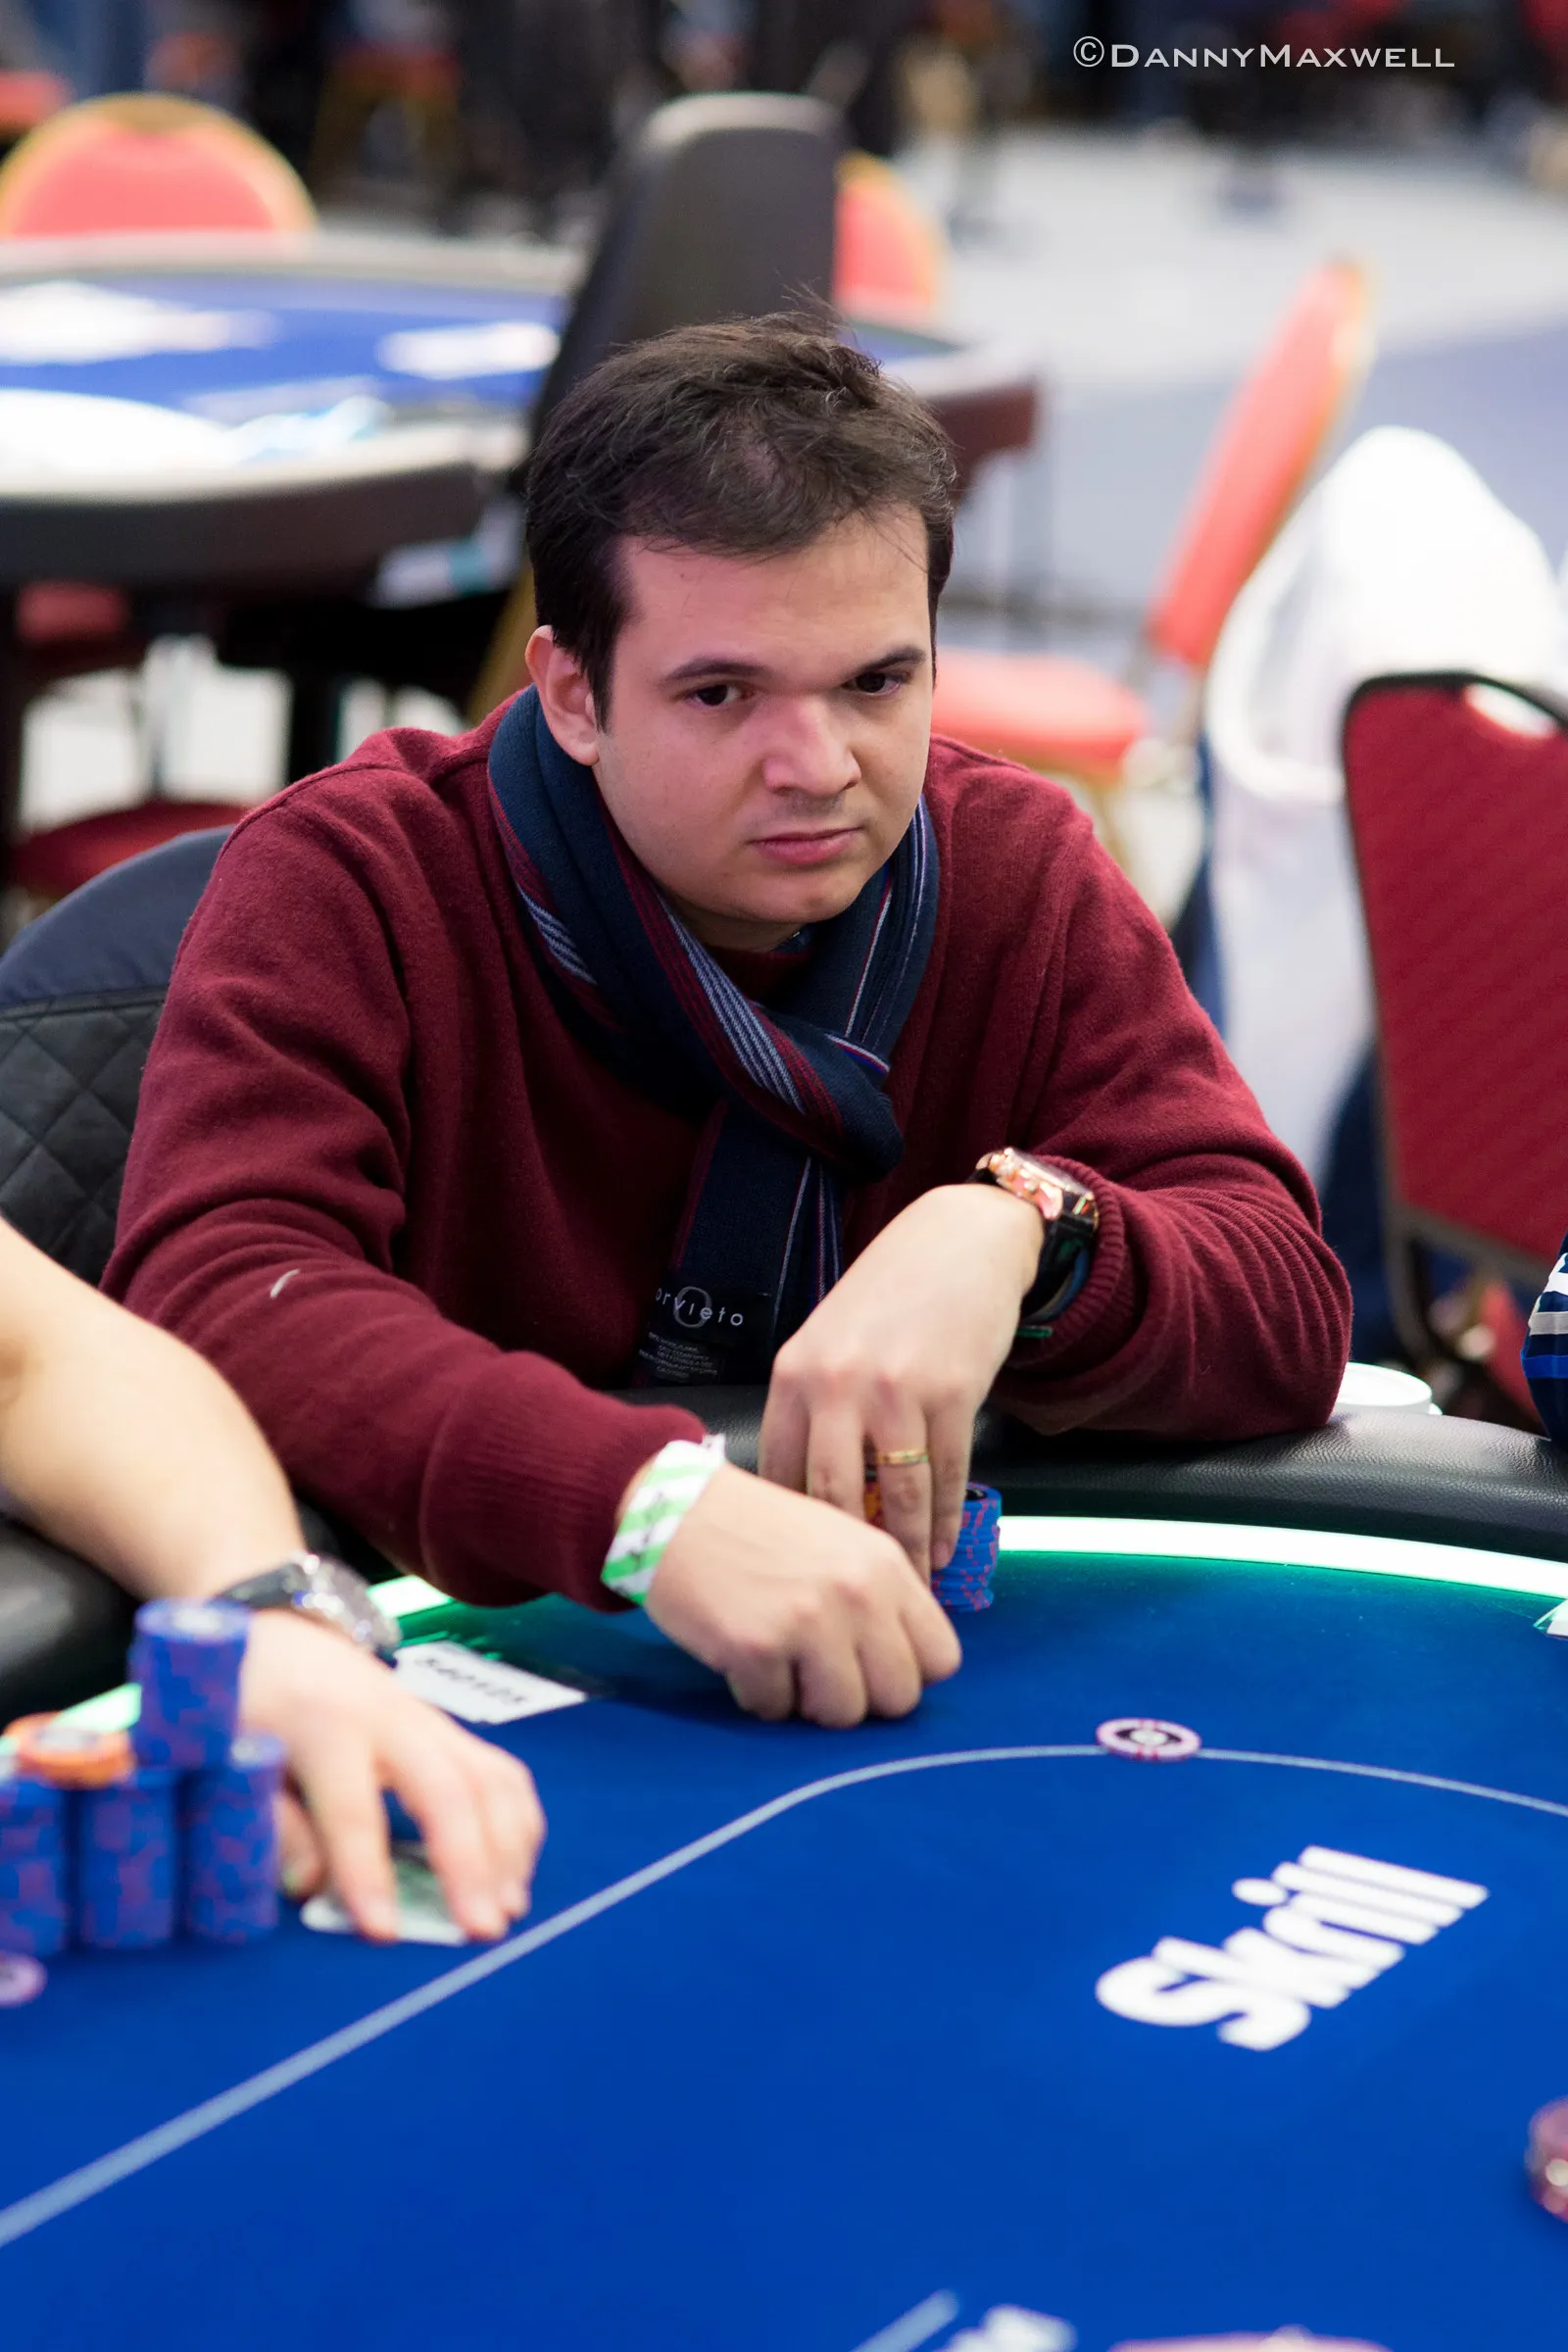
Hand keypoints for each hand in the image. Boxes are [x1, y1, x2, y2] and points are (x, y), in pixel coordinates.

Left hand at [239, 1610, 544, 1943]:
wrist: (282, 1636)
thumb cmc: (249, 1705)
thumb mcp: (235, 1757)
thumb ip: (272, 1823)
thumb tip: (311, 1887)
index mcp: (324, 1724)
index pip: (352, 1809)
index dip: (367, 1873)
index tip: (383, 1934)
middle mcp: (390, 1718)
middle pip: (448, 1789)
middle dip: (471, 1864)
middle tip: (482, 1932)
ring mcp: (430, 1720)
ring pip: (491, 1777)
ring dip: (508, 1848)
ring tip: (505, 1910)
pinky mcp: (450, 1730)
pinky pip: (503, 1772)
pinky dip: (519, 1824)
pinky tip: (513, 1871)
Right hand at [644, 1461, 959, 1725]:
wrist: (676, 1510)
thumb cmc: (758, 1530)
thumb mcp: (839, 1543)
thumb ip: (880, 1598)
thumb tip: (906, 1667)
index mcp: (885, 1565)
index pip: (942, 1658)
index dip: (906, 1672)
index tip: (871, 1665)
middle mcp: (858, 1593)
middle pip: (899, 1699)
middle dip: (861, 1698)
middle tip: (821, 1674)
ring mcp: (808, 1621)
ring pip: (842, 1715)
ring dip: (807, 1701)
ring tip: (781, 1663)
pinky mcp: (756, 1647)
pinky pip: (775, 1711)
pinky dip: (756, 1694)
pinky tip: (741, 1654)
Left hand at [760, 1183, 1040, 1577]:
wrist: (959, 1241)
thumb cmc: (889, 1298)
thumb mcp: (830, 1342)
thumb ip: (814, 1408)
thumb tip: (804, 1496)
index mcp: (795, 1374)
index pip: (778, 1472)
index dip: (789, 1531)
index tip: (795, 1573)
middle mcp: (837, 1383)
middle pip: (830, 1496)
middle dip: (842, 1557)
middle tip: (850, 1603)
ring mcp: (895, 1389)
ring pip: (895, 1497)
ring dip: (905, 1552)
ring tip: (908, 1590)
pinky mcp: (952, 1394)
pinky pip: (944, 1478)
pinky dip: (945, 1523)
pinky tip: (945, 1551)